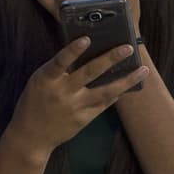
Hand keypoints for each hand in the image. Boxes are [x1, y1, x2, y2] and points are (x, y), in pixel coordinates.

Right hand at [6, 36, 149, 159]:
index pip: (60, 61)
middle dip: (110, 59)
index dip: (72, 50)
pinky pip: (103, 104)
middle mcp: (62, 92)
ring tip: (142, 70)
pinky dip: (116, 94)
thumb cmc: (34, 102)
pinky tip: (129, 85)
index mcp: (46, 79)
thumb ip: (57, 70)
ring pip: (105, 91)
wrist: (31, 136)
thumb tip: (84, 53)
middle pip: (89, 73)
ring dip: (125, 80)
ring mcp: (75, 107)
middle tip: (128, 48)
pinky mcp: (83, 119)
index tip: (86, 38)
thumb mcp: (39, 81)